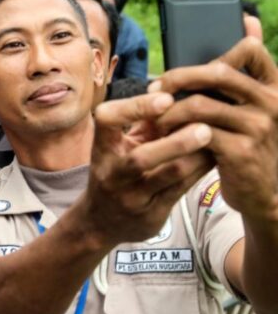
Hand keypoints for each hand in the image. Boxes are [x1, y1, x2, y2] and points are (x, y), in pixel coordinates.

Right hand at [83, 92, 213, 245]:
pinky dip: (198, 172)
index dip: (135, 107)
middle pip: (141, 158)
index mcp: (101, 148)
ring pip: (166, 176)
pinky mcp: (150, 214)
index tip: (165, 98)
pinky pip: (179, 190)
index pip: (108, 121)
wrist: (99, 221)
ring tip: (214, 138)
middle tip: (203, 125)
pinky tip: (212, 157)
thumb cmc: (114, 172)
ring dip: (194, 156)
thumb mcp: (117, 146)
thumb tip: (177, 93)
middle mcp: (112, 173)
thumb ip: (141, 125)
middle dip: (174, 142)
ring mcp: (131, 196)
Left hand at [151, 37, 277, 221]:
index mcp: (273, 87)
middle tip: (155, 89)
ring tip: (154, 118)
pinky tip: (164, 137)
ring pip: (201, 104)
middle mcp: (272, 102)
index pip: (251, 50)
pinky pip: (198, 132)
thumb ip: (241, 74)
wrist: (260, 193)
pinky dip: (175, 132)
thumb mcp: (247, 109)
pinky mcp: (242, 150)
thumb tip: (246, 20)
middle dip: (178, 78)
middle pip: (217, 73)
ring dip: (169, 110)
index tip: (183, 70)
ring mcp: (259, 126)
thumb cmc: (245, 144)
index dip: (214, 53)